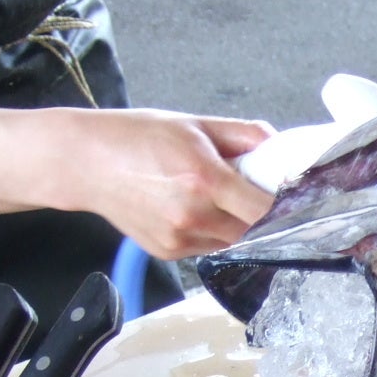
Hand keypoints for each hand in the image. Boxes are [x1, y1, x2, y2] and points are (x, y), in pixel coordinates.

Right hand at [37, 108, 275, 258]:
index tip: (294, 197)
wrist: (83, 162)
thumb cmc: (137, 137)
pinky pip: (208, 247)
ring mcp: (179, 238)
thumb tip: (282, 148)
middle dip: (262, 214)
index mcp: (205, 179)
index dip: (286, 206)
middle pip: (255, 231)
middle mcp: (193, 214)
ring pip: (233, 242)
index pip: (267, 210)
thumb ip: (246, 136)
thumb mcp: (196, 124)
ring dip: (238, 224)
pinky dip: (212, 231)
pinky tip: (192, 208)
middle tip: (253, 192)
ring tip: (216, 196)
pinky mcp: (168, 252)